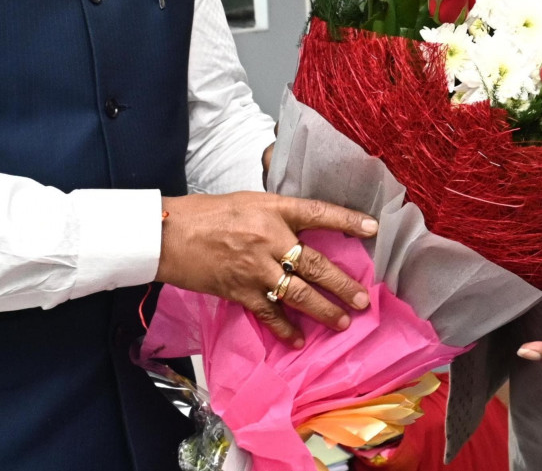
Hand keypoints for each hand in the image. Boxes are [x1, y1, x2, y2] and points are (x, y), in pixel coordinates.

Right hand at [155, 191, 376, 345]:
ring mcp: (255, 268)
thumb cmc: (207, 213)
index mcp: (273, 209)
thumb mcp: (248, 201)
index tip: (372, 228)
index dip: (347, 220)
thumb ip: (276, 214)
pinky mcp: (240, 291)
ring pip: (298, 293)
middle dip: (342, 284)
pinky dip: (284, 329)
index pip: (318, 212)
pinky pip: (269, 313)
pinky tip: (298, 340)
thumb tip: (302, 228)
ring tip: (342, 322)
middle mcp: (269, 238)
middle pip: (315, 264)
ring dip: (322, 310)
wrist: (169, 234)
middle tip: (363, 299)